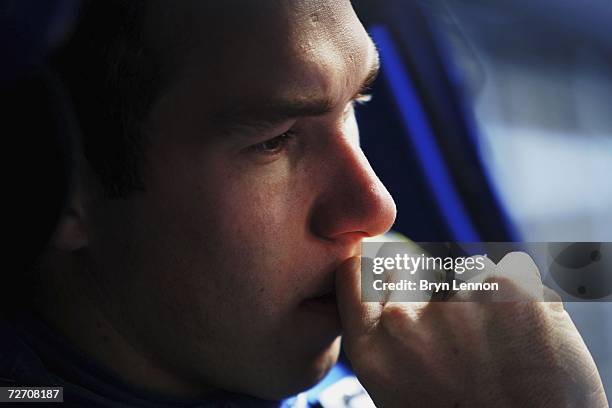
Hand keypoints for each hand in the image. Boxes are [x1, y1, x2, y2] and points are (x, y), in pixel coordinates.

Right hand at [335, 254, 607, 407]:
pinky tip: (534, 339)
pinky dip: (528, 298)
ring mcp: (454, 301)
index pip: (355, 271)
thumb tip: (396, 296)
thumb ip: (389, 340)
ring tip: (508, 349)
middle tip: (471, 334)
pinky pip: (517, 272)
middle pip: (417, 270)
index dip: (378, 266)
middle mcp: (404, 319)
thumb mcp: (400, 394)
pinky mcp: (510, 290)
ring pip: (471, 272)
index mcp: (372, 348)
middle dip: (440, 291)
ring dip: (487, 297)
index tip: (397, 271)